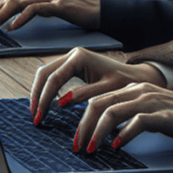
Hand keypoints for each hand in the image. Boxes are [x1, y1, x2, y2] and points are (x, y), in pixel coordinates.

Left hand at [0, 0, 99, 31]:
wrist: (98, 10)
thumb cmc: (76, 8)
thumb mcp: (53, 0)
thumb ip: (37, 0)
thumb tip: (17, 10)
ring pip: (20, 1)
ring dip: (4, 15)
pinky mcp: (57, 2)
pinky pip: (33, 9)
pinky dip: (20, 19)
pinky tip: (13, 27)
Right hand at [29, 47, 164, 123]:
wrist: (136, 77)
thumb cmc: (125, 82)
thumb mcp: (107, 91)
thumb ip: (84, 95)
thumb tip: (60, 102)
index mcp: (79, 57)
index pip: (54, 78)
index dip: (44, 99)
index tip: (40, 117)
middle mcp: (73, 54)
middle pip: (44, 73)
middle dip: (37, 95)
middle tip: (35, 117)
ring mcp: (72, 59)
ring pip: (46, 73)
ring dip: (40, 92)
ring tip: (38, 112)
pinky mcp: (73, 66)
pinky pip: (54, 76)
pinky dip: (47, 89)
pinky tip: (47, 104)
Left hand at [74, 83, 172, 154]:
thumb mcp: (151, 112)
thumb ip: (131, 115)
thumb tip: (108, 132)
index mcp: (135, 89)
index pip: (99, 100)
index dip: (82, 119)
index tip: (76, 137)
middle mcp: (140, 91)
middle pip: (100, 104)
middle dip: (83, 126)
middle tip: (77, 146)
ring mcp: (151, 102)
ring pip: (113, 111)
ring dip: (97, 132)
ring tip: (90, 148)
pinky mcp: (163, 116)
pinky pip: (136, 122)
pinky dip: (122, 134)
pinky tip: (116, 146)